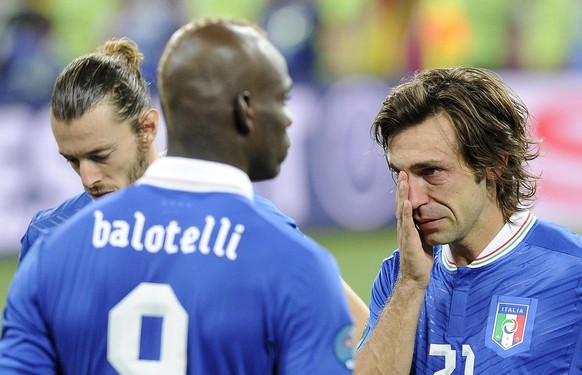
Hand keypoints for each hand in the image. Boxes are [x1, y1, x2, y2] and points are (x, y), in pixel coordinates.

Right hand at [396, 171, 433, 288]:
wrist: (415, 277)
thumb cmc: (420, 260)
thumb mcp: (423, 239)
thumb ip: (424, 228)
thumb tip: (431, 218)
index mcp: (408, 226)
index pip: (404, 205)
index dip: (405, 192)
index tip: (406, 177)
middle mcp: (403, 228)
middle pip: (400, 204)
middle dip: (402, 188)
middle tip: (402, 172)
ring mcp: (404, 233)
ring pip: (402, 211)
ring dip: (402, 196)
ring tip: (403, 182)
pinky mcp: (409, 241)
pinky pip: (407, 224)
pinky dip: (406, 213)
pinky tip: (407, 203)